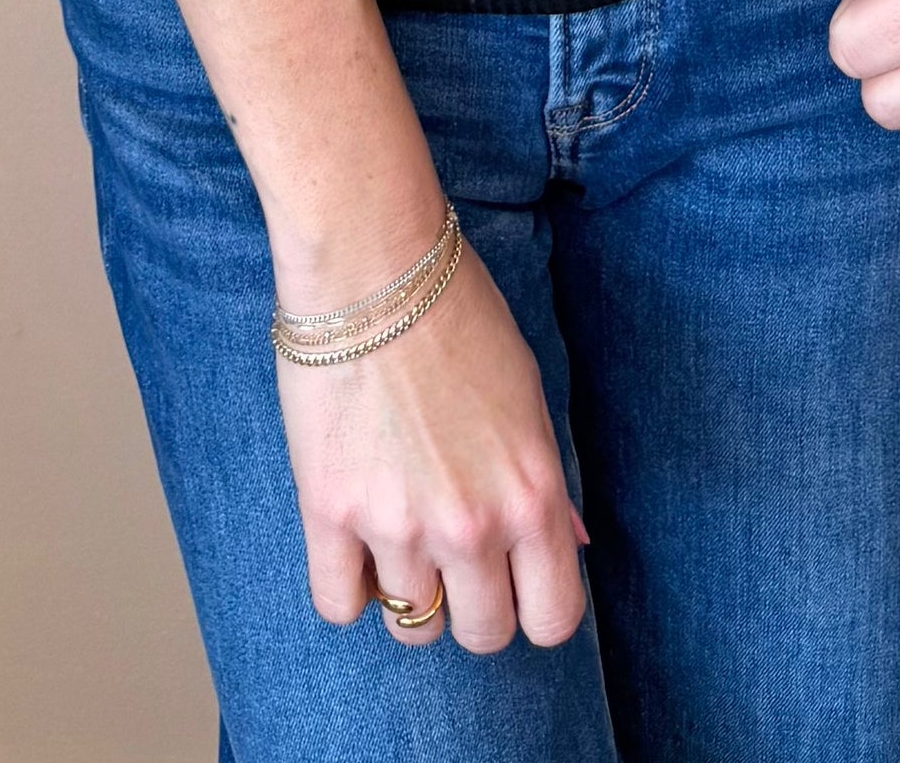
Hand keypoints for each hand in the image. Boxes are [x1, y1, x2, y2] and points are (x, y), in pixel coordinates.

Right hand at [277, 236, 589, 653]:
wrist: (372, 265)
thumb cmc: (457, 314)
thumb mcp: (529, 395)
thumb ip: (547, 482)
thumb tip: (570, 545)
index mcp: (532, 493)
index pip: (553, 619)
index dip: (535, 607)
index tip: (515, 582)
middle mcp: (471, 524)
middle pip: (483, 635)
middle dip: (473, 604)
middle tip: (453, 555)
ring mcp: (397, 525)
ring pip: (411, 628)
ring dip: (409, 590)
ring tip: (399, 532)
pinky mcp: (328, 513)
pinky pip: (338, 606)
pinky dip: (348, 586)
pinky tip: (353, 542)